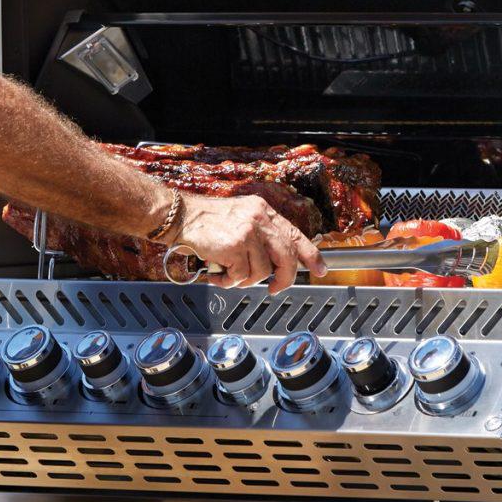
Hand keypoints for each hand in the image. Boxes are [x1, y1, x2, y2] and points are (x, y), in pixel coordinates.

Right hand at [173, 192, 326, 293]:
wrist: (180, 215)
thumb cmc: (207, 221)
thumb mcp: (241, 217)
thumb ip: (260, 234)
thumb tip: (276, 260)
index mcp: (264, 212)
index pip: (296, 235)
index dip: (311, 255)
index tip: (320, 269)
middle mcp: (260, 219)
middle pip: (287, 257)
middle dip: (284, 279)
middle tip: (274, 288)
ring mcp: (249, 232)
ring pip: (262, 271)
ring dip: (245, 280)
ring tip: (229, 274)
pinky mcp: (236, 245)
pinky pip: (242, 275)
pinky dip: (229, 281)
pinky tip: (218, 274)